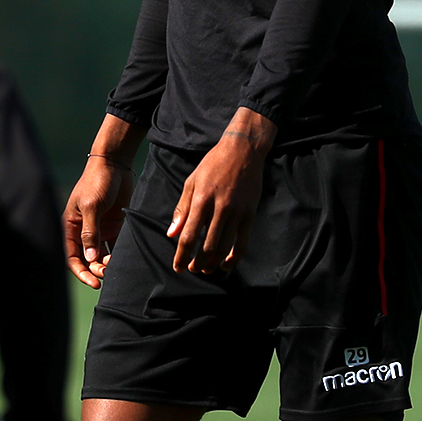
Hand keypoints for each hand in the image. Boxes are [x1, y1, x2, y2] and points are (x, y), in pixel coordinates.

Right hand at [64, 157, 135, 288]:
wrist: (115, 163)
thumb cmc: (97, 181)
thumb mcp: (91, 206)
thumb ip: (90, 232)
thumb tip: (90, 258)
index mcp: (71, 226)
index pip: (72, 256)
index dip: (81, 272)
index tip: (94, 282)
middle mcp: (84, 231)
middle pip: (87, 259)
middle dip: (96, 270)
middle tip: (108, 274)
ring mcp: (100, 229)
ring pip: (102, 256)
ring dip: (108, 265)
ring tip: (117, 267)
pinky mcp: (115, 227)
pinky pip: (116, 246)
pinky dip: (120, 255)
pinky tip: (126, 260)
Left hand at [168, 108, 275, 274]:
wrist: (242, 150)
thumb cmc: (213, 165)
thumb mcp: (192, 182)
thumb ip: (182, 209)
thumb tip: (172, 234)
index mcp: (201, 199)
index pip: (189, 235)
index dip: (182, 255)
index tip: (178, 267)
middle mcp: (220, 208)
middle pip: (207, 246)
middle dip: (198, 263)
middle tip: (192, 269)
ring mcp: (237, 212)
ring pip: (224, 247)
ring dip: (214, 263)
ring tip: (206, 269)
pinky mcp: (249, 214)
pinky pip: (242, 242)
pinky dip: (234, 257)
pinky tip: (226, 264)